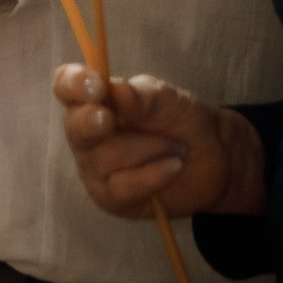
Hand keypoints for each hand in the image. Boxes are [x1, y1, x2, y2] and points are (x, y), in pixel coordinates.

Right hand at [52, 64, 263, 219]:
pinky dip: (153, 175)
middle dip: (90, 122)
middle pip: (75, 127)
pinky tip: (173, 167)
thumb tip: (113, 89)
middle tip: (107, 119)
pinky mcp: (110, 198)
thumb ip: (142, 96)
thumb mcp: (170, 101)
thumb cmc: (183, 121)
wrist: (215, 160)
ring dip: (148, 149)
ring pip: (105, 158)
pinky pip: (122, 187)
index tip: (95, 85)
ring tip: (175, 147)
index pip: (67, 86)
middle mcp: (86, 132)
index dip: (73, 84)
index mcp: (95, 98)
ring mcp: (94, 167)